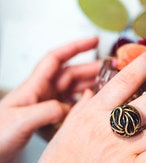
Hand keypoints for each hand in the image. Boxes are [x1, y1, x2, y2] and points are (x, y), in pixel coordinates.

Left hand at [0, 37, 99, 162]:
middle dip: (90, 68)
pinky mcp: (47, 119)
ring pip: (72, 90)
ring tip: (107, 85)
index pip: (57, 59)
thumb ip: (45, 112)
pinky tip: (92, 106)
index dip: (76, 47)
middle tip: (110, 69)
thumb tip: (68, 108)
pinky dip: (83, 103)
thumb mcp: (19, 122)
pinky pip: (70, 106)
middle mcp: (41, 93)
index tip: (93, 41)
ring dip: (89, 85)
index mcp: (33, 87)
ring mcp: (44, 106)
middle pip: (70, 74)